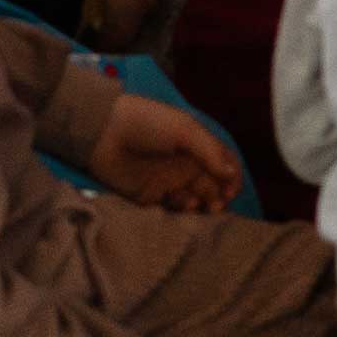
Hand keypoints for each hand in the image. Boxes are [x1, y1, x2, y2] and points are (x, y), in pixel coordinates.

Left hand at [84, 90, 244, 216]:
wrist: (105, 133)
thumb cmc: (149, 124)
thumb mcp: (184, 130)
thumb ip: (209, 151)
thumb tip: (230, 174)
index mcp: (197, 145)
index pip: (223, 164)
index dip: (231, 177)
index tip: (231, 191)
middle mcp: (185, 165)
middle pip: (211, 185)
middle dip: (218, 196)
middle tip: (216, 205)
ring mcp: (168, 181)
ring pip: (194, 200)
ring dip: (200, 205)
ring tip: (196, 205)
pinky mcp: (149, 197)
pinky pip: (170, 210)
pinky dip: (180, 212)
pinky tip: (180, 207)